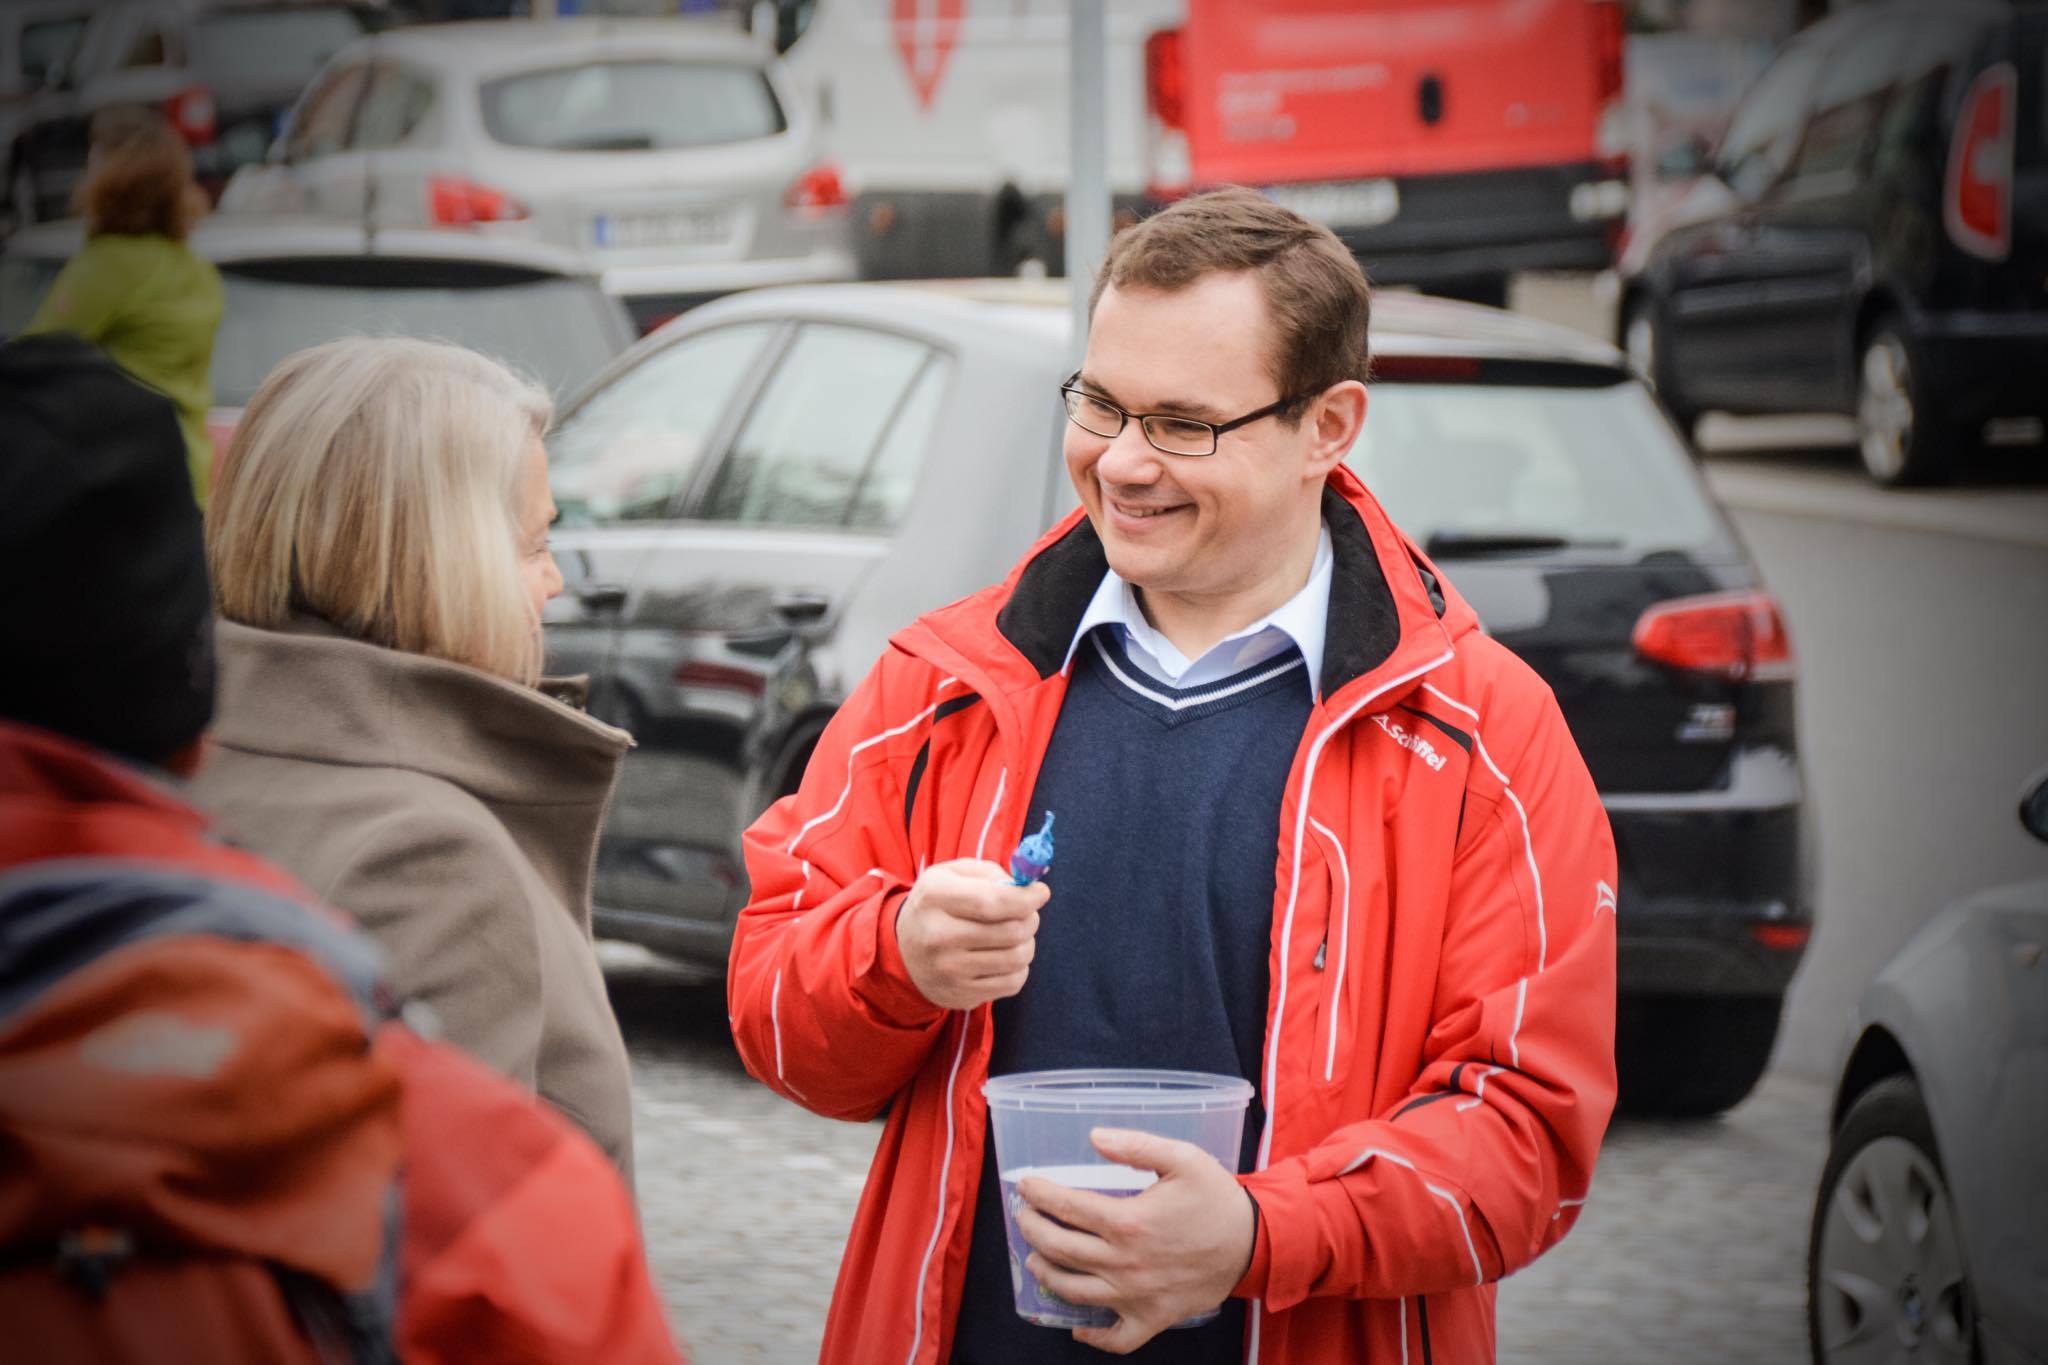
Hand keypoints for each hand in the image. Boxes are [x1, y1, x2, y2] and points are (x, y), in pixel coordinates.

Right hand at [894, 859, 1046, 1010]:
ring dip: (1027, 944)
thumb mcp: (952, 875)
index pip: (993, 901)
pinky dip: (1019, 968)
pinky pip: (1013, 983)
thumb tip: (1027, 887)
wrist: (904, 951)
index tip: (1041, 893)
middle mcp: (938, 935)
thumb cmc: (939, 905)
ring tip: (1017, 936)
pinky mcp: (960, 994)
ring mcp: (948, 969)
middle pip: (1010, 931)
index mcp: (935, 896)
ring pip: (1016, 958)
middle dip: (1030, 919)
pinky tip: (1005, 958)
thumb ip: (990, 873)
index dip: (1026, 898)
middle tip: (1028, 914)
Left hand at [1015, 1127, 1257, 1353]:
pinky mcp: (1152, 1318)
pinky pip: (1116, 1339)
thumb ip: (1137, 1144)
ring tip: (1035, 1260)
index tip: (1025, 1184)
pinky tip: (1078, 1325)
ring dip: (1047, 1275)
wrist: (1252, 1244)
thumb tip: (1094, 1136)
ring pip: (1075, 1291)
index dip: (1039, 1194)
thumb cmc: (1216, 1199)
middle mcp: (1124, 1263)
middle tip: (1024, 1217)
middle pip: (1060, 1250)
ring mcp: (1136, 1295)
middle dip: (1032, 1230)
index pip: (1067, 1207)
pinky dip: (1093, 1336)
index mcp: (1128, 1221)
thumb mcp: (1183, 1158)